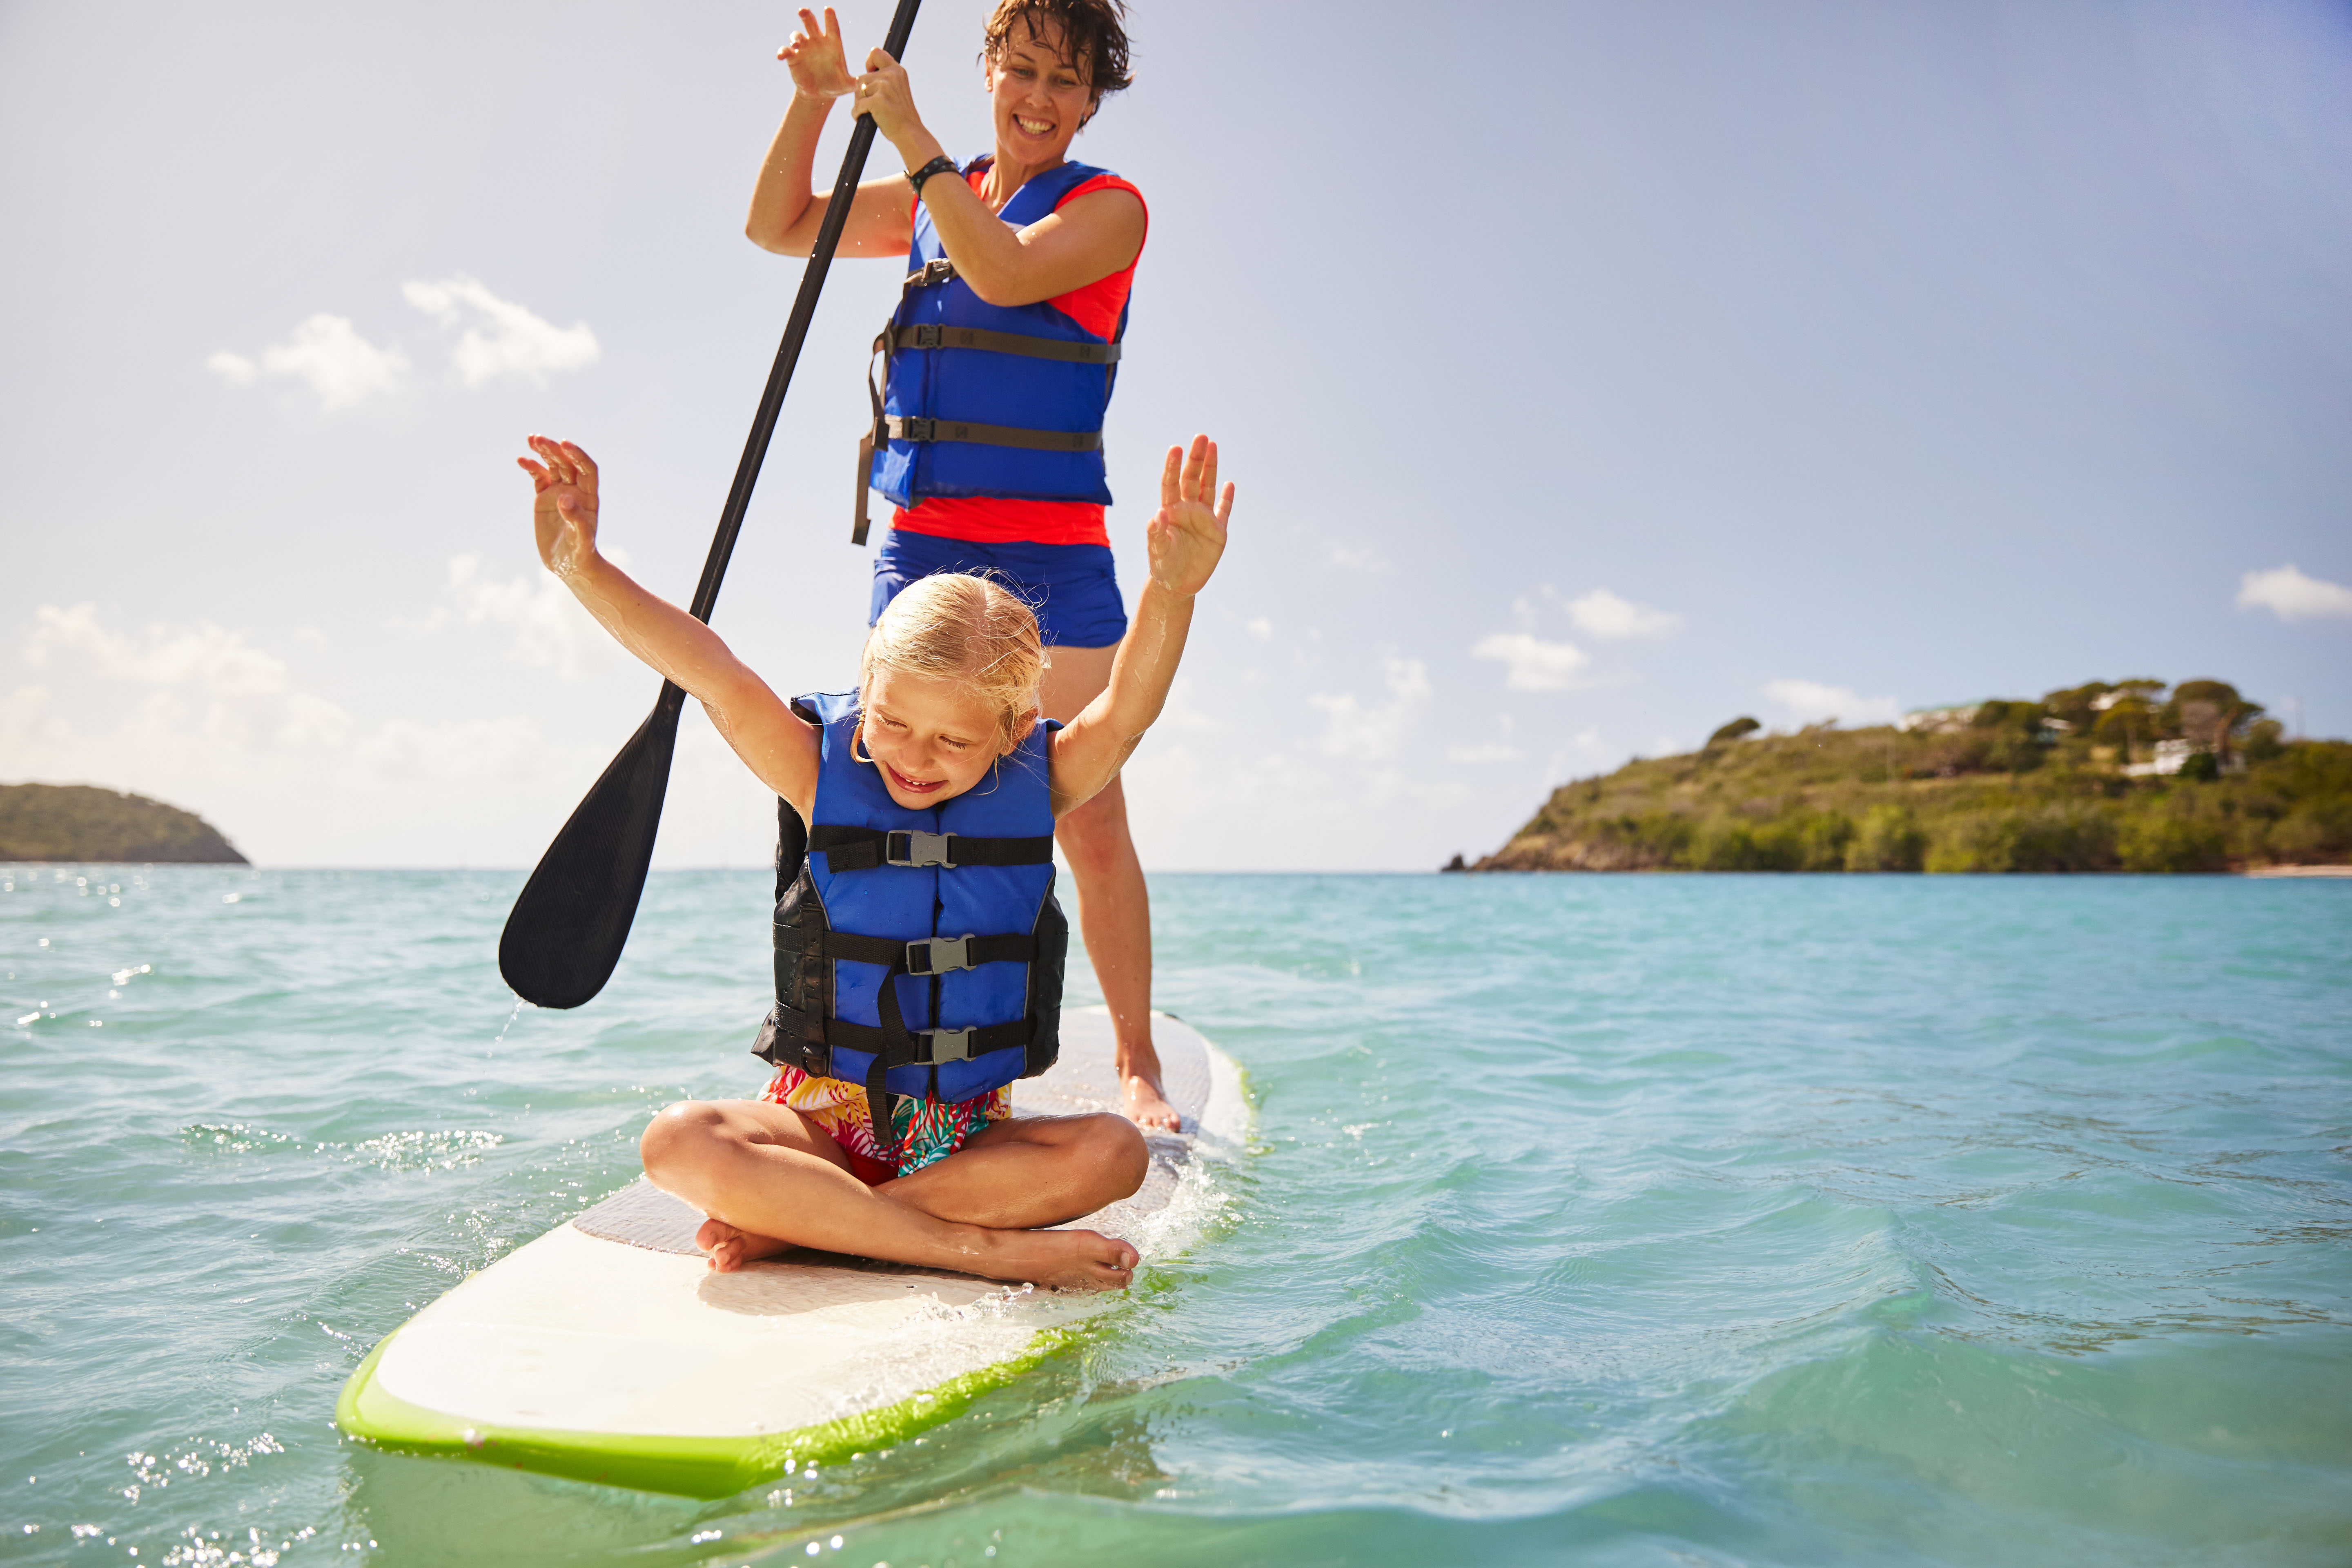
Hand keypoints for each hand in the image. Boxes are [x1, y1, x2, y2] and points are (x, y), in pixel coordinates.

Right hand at [518, 435, 600, 579]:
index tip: (565, 444)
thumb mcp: (581, 538)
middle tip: (539, 439)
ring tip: (531, 439)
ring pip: (552, 466)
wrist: (568, 564)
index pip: (586, 469)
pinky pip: (538, 477)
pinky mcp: (544, 498)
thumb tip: (564, 498)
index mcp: (589, 496)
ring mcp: (559, 492)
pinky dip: (531, 467)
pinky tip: (521, 460)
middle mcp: (575, 490)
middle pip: (567, 463)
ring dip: (543, 452)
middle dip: (555, 450)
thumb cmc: (580, 553)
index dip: (577, 455)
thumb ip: (576, 518)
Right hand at [778, 7, 855, 99]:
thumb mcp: (845, 85)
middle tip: (802, 11)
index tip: (828, 9)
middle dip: (806, 15)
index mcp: (832, 43)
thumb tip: (860, 84)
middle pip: (811, 23)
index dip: (830, 18)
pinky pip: (786, 50)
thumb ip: (852, 83)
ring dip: (795, 37)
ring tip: (796, 44)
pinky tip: (781, 56)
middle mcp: (817, 41)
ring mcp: (804, 47)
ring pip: (797, 35)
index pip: (832, 27)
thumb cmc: (835, 85)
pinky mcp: (793, 57)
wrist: (819, 93)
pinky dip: (783, 51)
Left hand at [854, 46, 924, 149]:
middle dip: (862, 93)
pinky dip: (858, 115)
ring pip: (857, 92)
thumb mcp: (896, 89)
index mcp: (897, 71)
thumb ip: (884, 78)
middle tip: (875, 105)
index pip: (875, 53)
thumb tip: (861, 77)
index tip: (871, 75)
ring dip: (860, 104)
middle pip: (861, 78)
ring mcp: (884, 87)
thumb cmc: (900, 115)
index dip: (869, 63)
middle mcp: (891, 75)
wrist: (909, 133)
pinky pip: (857, 106)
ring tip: (874, 112)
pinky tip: (869, 119)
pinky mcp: (876, 100)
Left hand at [1145, 435, 1233, 596]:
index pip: (1171, 483)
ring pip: (1208, 488)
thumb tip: (1158, 514)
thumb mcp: (1157, 550)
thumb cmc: (1162, 566)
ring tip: (1213, 446)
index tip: (1176, 448)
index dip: (1173, 466)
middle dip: (1196, 458)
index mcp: (1170, 511)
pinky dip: (1227, 498)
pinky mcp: (1217, 532)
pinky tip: (1230, 484)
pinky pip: (1224, 511)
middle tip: (1201, 437)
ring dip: (1210, 468)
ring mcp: (1203, 519)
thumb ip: (1156, 532)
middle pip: (1192, 478)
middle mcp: (1187, 510)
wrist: (1177, 585)